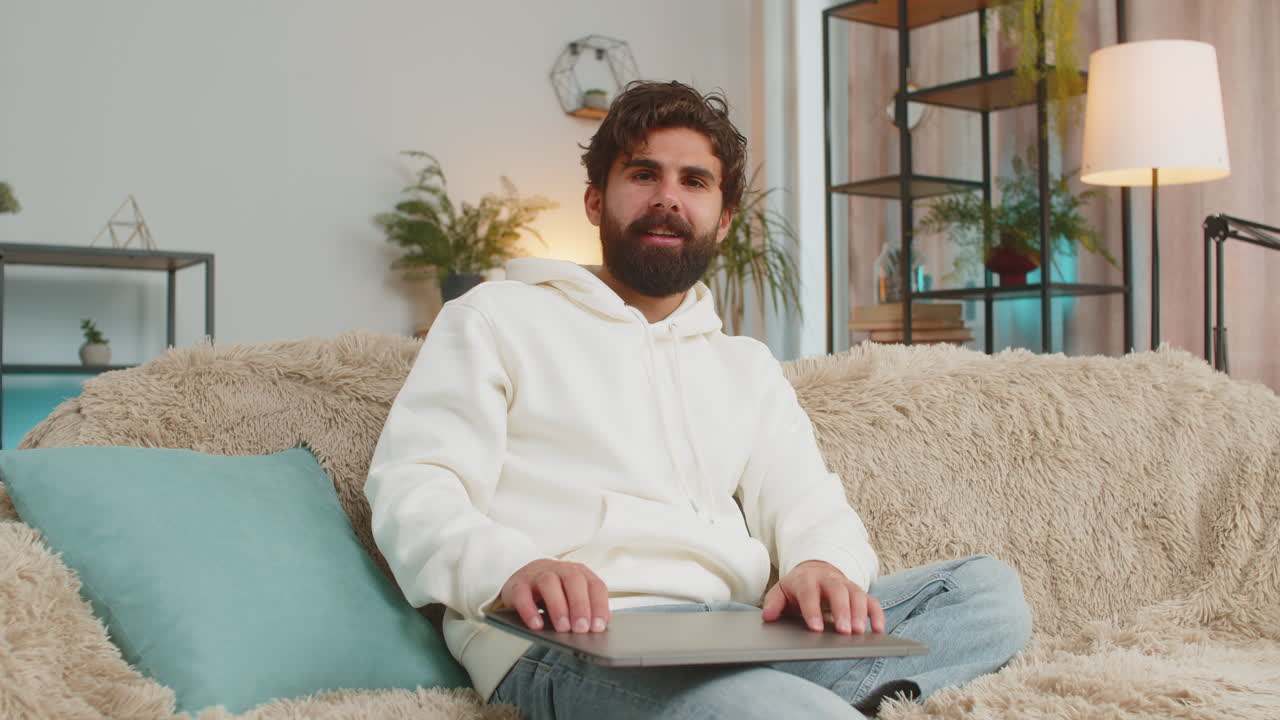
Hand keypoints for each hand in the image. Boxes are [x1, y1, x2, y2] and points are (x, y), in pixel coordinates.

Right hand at [499, 559, 610, 633]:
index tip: (598, 626)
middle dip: (579, 605)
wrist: (523, 578)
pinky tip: (537, 625)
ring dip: (558, 607)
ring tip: (562, 628)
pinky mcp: (518, 585)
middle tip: (581, 629)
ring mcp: (538, 575)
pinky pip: (522, 594)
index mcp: (579, 573)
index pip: (595, 585)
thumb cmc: (555, 592)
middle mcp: (560, 570)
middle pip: (573, 580)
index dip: (599, 605)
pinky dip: (530, 610)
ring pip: (549, 583)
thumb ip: (588, 608)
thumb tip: (599, 628)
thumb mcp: (573, 597)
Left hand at [761, 560, 884, 634]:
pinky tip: (878, 630)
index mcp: (806, 579)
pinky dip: (877, 614)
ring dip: (860, 613)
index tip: (816, 629)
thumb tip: (767, 617)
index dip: (813, 610)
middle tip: (843, 632)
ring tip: (859, 633)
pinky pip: (872, 601)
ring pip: (857, 595)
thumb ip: (773, 604)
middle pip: (837, 591)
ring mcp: (846, 585)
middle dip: (841, 611)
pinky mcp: (859, 592)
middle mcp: (828, 579)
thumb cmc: (797, 588)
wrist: (814, 571)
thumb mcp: (780, 593)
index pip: (809, 593)